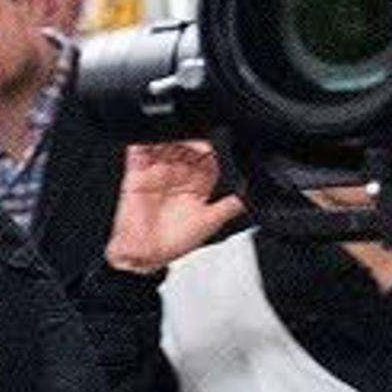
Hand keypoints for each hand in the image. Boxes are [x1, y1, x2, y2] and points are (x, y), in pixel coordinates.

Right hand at [105, 138, 244, 272]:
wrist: (145, 255)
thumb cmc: (175, 243)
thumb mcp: (211, 222)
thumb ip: (232, 205)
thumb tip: (254, 194)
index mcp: (197, 183)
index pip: (208, 156)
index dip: (212, 147)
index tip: (214, 143)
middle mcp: (178, 175)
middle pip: (186, 145)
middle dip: (191, 138)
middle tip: (194, 139)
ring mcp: (157, 173)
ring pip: (165, 144)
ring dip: (170, 136)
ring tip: (176, 137)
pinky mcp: (137, 174)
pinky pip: (138, 153)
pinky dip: (143, 142)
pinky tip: (152, 137)